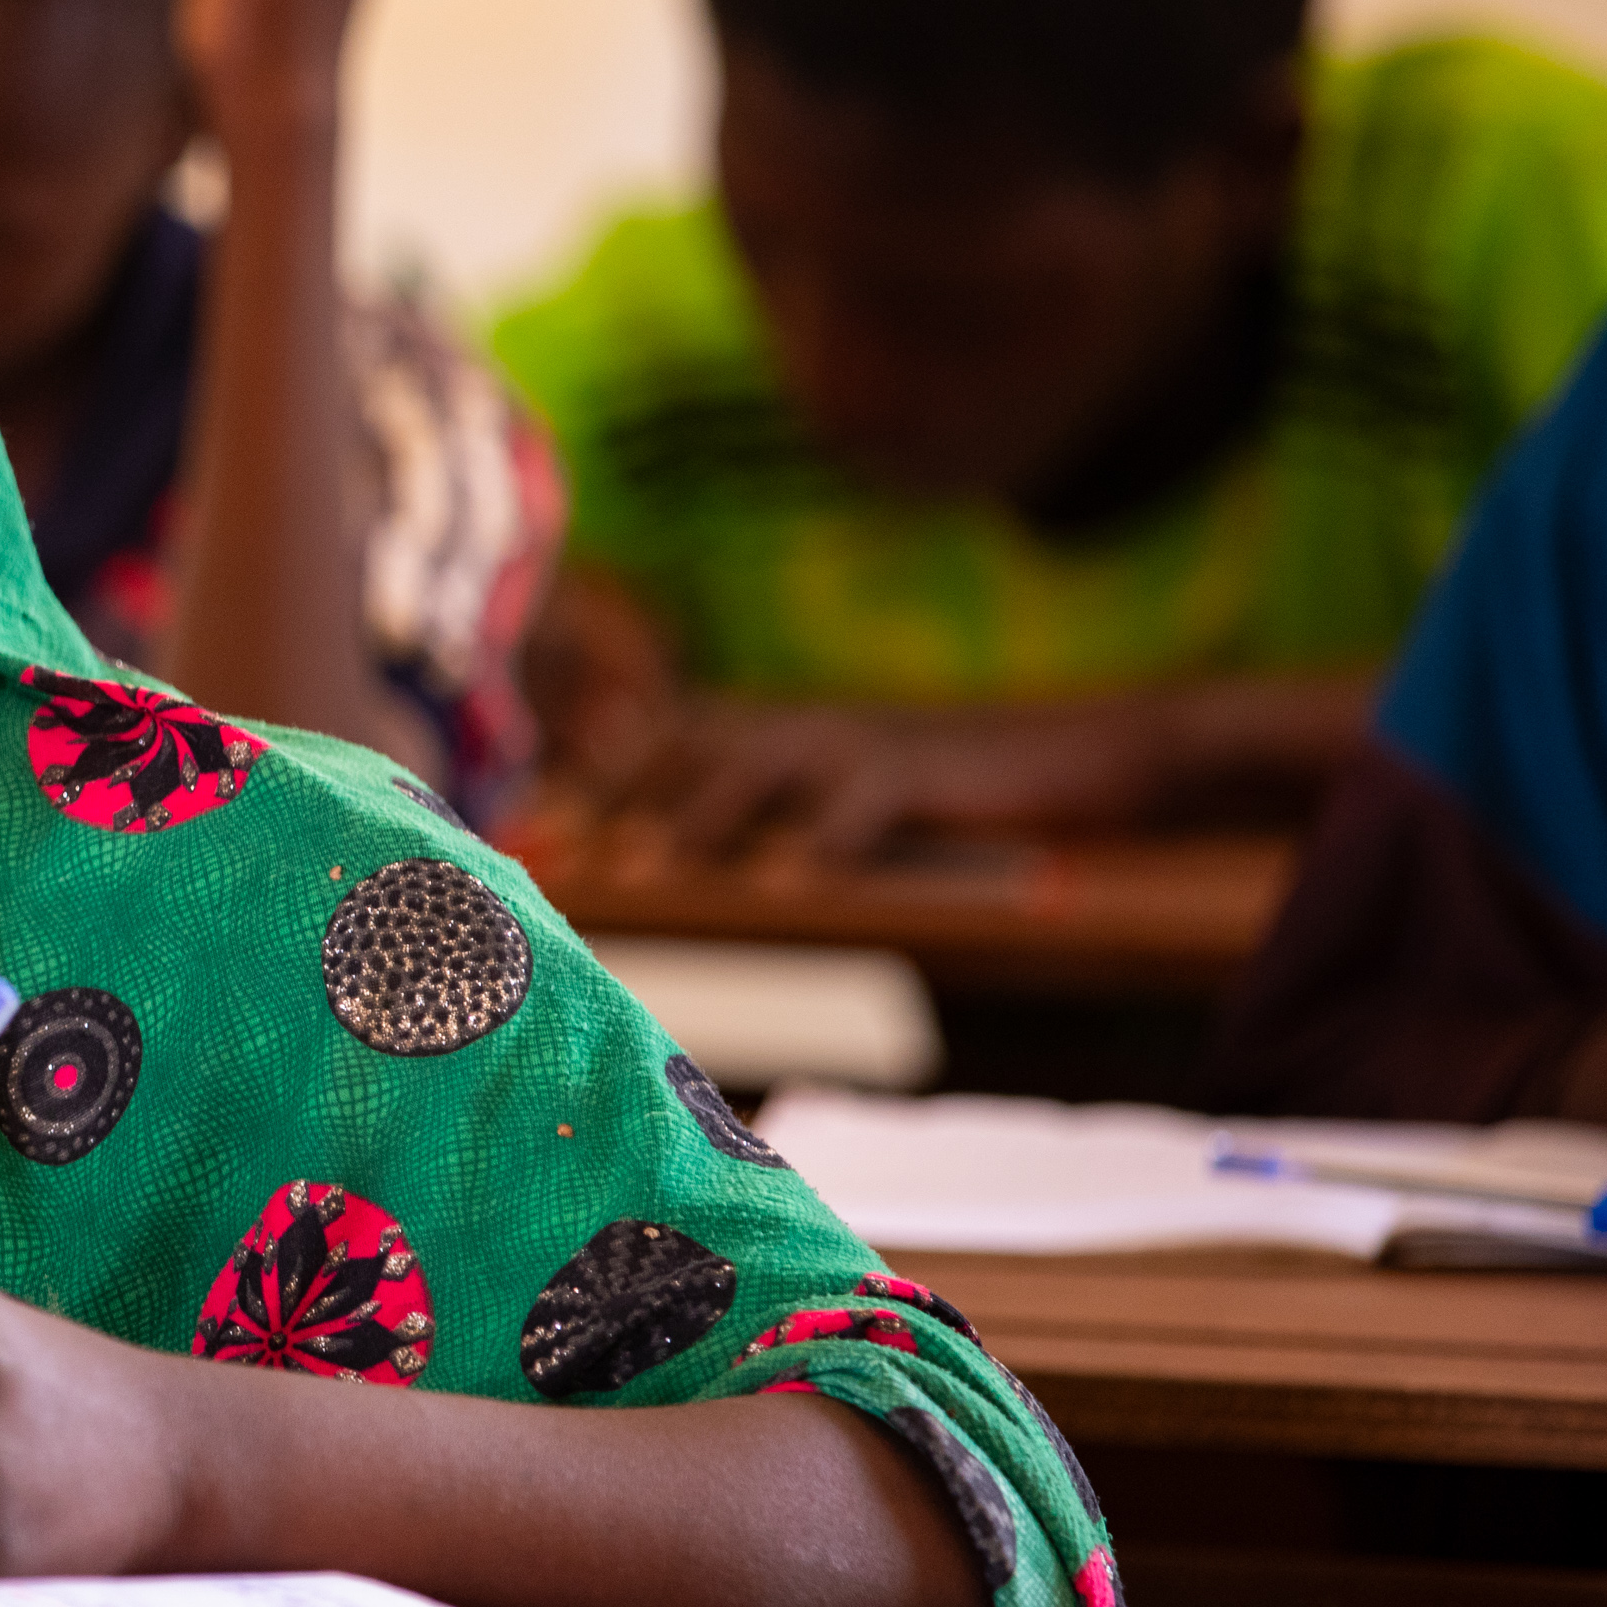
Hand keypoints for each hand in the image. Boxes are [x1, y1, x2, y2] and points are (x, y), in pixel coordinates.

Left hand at [604, 698, 1173, 860]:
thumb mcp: (844, 802)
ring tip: (645, 861)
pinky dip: (822, 838)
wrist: (1077, 754)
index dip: (592, 780)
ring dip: (694, 811)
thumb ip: (766, 824)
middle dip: (615, 793)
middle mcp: (804, 724)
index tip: (529, 827)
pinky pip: (862, 801)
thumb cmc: (947, 799)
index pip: (662, 745)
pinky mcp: (924, 767)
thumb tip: (672, 870)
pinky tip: (787, 881)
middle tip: (557, 847)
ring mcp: (862, 739)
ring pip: (757, 764)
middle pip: (687, 747)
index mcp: (777, 732)